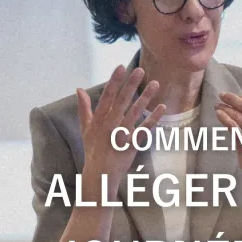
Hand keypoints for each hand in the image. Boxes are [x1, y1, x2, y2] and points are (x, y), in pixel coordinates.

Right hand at [76, 65, 165, 190]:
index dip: (114, 81)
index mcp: (98, 119)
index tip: (121, 67)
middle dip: (131, 85)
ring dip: (145, 98)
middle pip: (121, 101)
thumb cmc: (93, 150)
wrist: (98, 174)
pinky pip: (144, 130)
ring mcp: (120, 135)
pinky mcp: (130, 146)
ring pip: (134, 113)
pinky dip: (153, 119)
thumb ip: (84, 108)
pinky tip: (161, 108)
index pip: (107, 96)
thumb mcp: (85, 128)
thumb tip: (79, 89)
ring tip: (155, 84)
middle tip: (140, 70)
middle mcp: (108, 125)